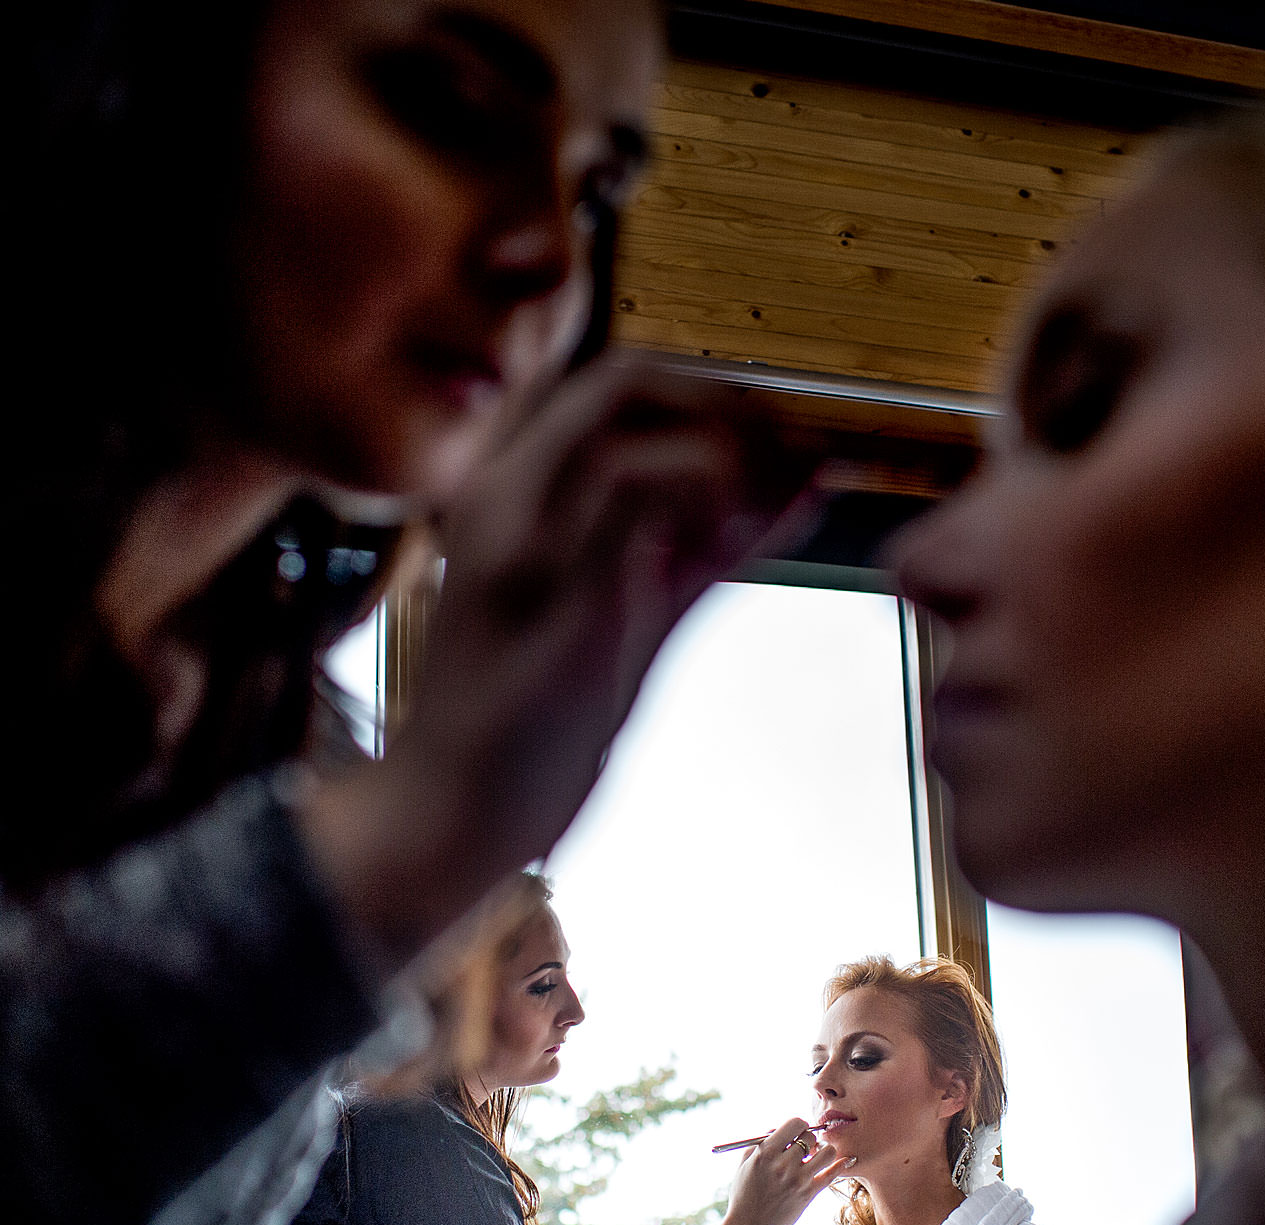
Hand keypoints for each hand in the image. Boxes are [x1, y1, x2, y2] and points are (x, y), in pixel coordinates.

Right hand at [301, 357, 820, 969]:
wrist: (456, 809)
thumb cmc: (540, 719)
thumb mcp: (640, 607)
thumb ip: (715, 542)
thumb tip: (808, 476)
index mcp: (518, 485)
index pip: (623, 384)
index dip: (719, 396)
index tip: (784, 444)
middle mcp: (503, 486)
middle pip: (627, 376)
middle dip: (730, 403)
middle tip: (790, 461)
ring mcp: (519, 526)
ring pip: (626, 411)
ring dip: (724, 442)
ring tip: (770, 499)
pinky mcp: (545, 579)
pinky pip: (633, 486)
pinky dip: (703, 491)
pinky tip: (731, 542)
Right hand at [724, 1118, 853, 1224]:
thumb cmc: (744, 1194)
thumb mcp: (744, 1164)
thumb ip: (760, 1143)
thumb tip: (779, 1130)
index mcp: (766, 1153)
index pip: (795, 1123)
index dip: (798, 1125)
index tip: (796, 1133)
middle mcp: (784, 1164)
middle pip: (811, 1137)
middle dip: (809, 1140)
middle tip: (805, 1148)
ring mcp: (798, 1180)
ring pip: (827, 1152)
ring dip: (823, 1152)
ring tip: (815, 1157)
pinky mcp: (808, 1195)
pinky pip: (832, 1175)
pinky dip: (841, 1165)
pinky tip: (847, 1160)